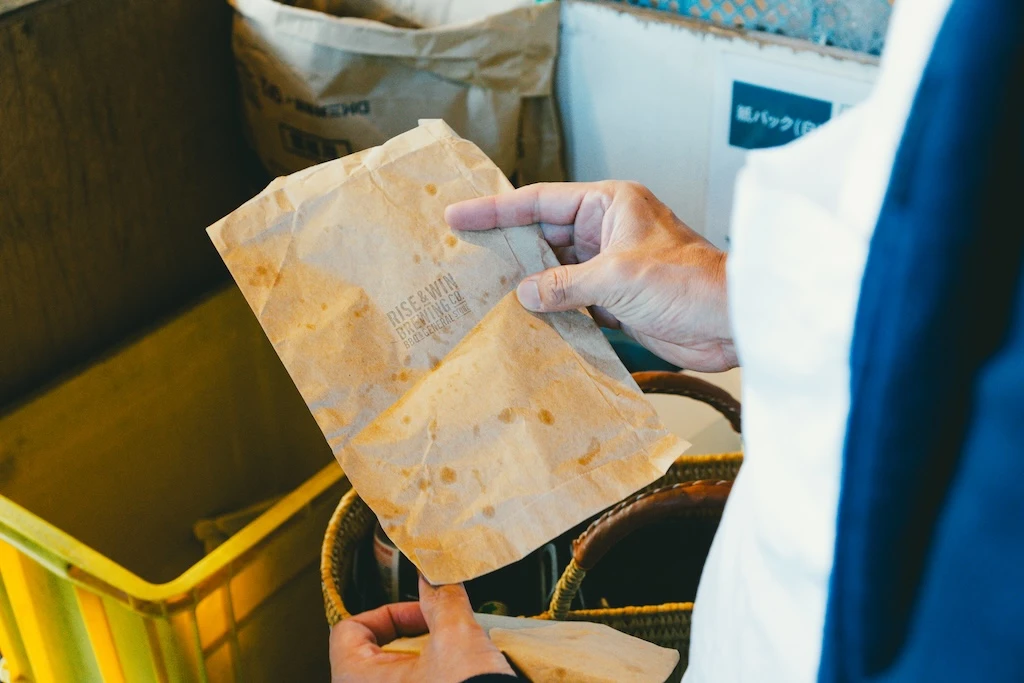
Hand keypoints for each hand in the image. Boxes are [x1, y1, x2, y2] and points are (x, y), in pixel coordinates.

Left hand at [329, 578, 514, 682]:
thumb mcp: (456, 636)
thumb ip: (441, 599)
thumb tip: (435, 575)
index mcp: (356, 681)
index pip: (350, 631)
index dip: (389, 613)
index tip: (421, 612)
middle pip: (372, 654)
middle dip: (412, 636)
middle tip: (440, 632)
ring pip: (393, 676)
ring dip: (423, 660)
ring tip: (453, 656)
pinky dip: (430, 679)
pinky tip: (456, 676)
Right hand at [445, 181, 735, 371]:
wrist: (732, 322)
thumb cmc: (690, 282)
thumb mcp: (618, 277)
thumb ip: (566, 283)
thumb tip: (526, 293)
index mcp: (609, 204)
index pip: (540, 201)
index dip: (496, 210)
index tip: (458, 216)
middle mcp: (607, 230)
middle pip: (543, 235)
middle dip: (508, 248)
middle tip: (465, 259)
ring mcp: (611, 266)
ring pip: (556, 270)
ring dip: (528, 283)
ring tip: (485, 294)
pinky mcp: (617, 299)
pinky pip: (572, 300)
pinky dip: (551, 309)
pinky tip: (524, 319)